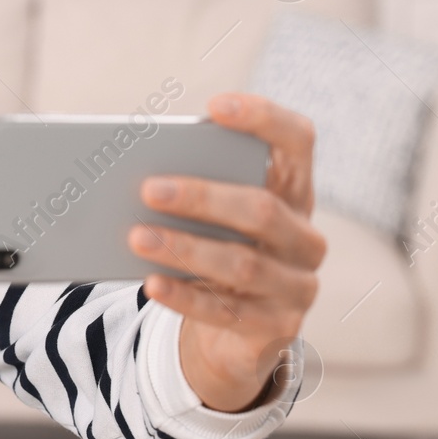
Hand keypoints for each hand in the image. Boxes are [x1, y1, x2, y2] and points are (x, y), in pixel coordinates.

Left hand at [127, 92, 325, 412]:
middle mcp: (305, 236)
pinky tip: (150, 283)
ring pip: (242, 264)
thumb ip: (193, 191)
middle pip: (261, 208)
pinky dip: (184, 296)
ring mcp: (298, 285)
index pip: (297, 141)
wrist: (236, 332)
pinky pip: (226, 312)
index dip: (263, 119)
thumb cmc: (217, 252)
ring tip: (136, 237)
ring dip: (184, 249)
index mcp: (293, 193)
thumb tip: (132, 174)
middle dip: (202, 197)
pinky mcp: (279, 327)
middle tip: (148, 189)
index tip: (216, 106)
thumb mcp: (212, 220)